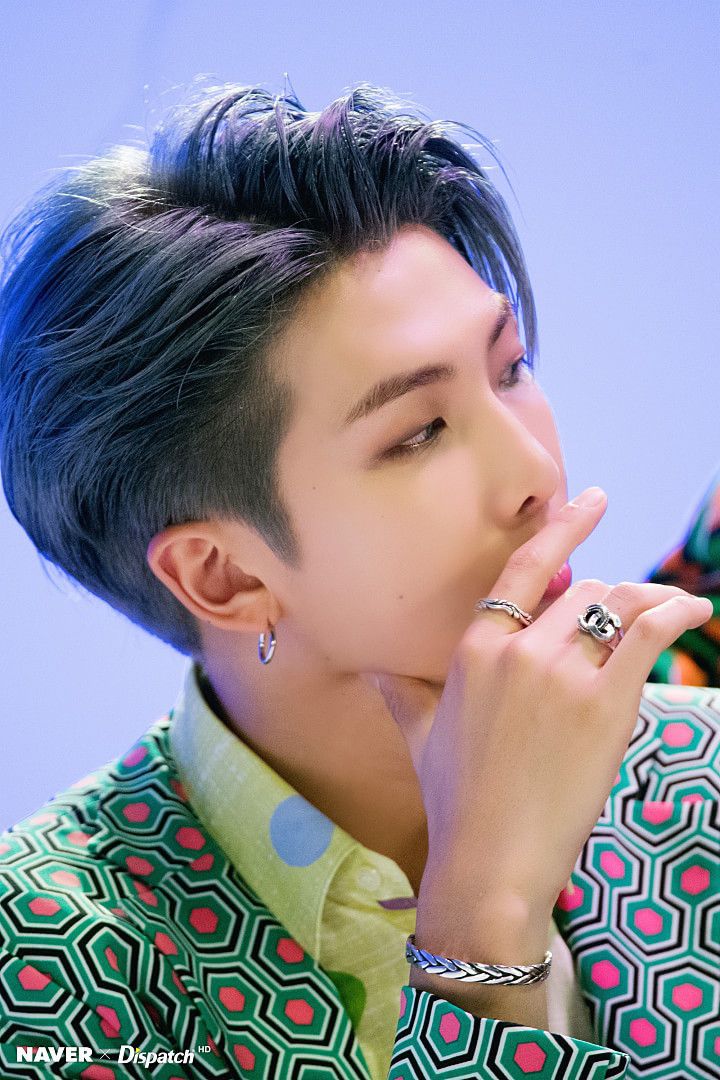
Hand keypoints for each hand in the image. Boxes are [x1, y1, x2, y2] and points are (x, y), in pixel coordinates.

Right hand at [372, 487, 712, 923]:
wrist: (490, 858)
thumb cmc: (453, 799)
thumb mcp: (417, 735)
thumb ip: (399, 691)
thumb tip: (369, 668)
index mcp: (474, 650)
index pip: (523, 570)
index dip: (563, 528)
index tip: (592, 501)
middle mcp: (518, 651)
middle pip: (581, 592)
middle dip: (609, 599)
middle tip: (632, 612)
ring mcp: (562, 675)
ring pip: (616, 607)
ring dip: (651, 599)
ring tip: (676, 605)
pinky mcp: (604, 704)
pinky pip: (647, 635)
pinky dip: (677, 614)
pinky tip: (695, 609)